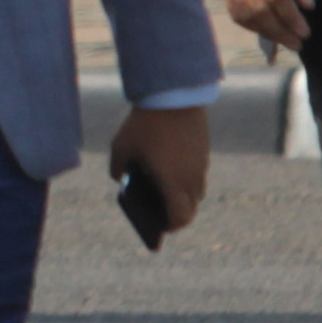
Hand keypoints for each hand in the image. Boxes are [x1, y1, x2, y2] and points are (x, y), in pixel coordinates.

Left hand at [109, 103, 210, 237]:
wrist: (173, 94)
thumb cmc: (144, 124)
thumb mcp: (121, 146)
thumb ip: (117, 168)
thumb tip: (119, 178)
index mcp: (173, 184)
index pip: (180, 218)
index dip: (171, 226)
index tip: (160, 228)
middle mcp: (192, 178)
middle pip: (190, 207)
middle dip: (176, 212)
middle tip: (159, 212)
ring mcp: (201, 163)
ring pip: (196, 189)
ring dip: (183, 194)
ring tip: (162, 190)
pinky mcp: (204, 149)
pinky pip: (197, 170)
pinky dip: (186, 176)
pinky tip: (169, 168)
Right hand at [207, 0, 314, 49]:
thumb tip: (308, 5)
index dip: (292, 17)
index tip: (305, 32)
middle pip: (260, 10)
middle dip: (280, 31)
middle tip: (297, 44)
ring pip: (246, 15)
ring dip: (266, 32)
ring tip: (284, 41)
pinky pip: (235, 12)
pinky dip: (251, 25)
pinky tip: (266, 30)